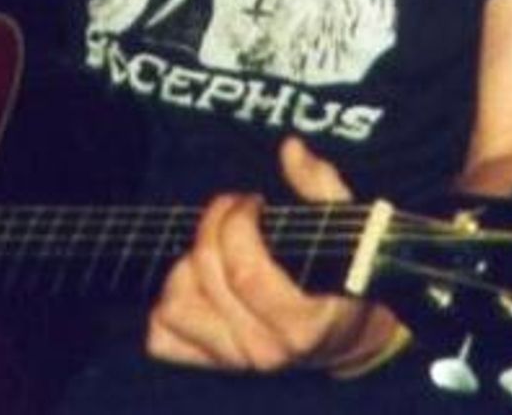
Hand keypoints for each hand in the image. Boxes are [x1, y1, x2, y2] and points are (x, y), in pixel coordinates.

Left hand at [145, 135, 401, 373]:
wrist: (344, 334)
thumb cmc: (344, 273)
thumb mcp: (349, 227)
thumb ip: (322, 185)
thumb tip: (291, 150)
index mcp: (300, 325)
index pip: (244, 272)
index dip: (238, 224)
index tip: (254, 201)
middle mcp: (264, 351)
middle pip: (208, 275)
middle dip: (214, 224)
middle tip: (236, 209)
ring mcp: (233, 360)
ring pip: (175, 304)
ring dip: (189, 262)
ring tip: (218, 243)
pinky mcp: (210, 361)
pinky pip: (162, 336)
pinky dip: (169, 303)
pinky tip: (198, 278)